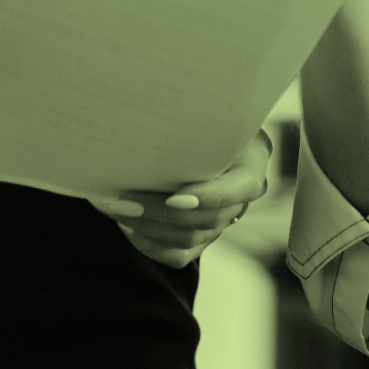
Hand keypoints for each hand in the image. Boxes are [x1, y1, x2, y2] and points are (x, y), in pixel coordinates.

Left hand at [96, 130, 271, 268]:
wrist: (193, 135)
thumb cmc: (197, 116)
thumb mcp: (204, 112)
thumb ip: (195, 121)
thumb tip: (153, 117)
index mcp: (252, 163)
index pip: (242, 188)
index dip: (210, 197)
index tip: (174, 197)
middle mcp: (241, 198)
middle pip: (207, 218)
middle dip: (160, 212)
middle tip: (122, 199)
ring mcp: (222, 222)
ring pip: (189, 239)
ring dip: (147, 226)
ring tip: (115, 207)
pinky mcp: (202, 239)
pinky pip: (177, 256)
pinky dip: (148, 244)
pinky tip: (126, 224)